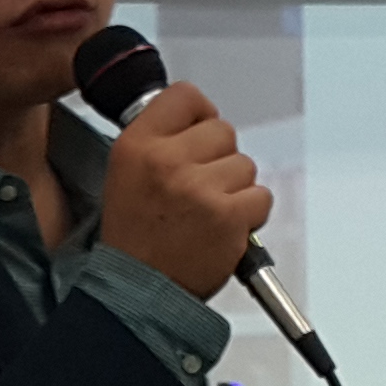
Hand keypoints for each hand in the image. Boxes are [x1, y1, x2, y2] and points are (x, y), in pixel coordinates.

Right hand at [103, 83, 271, 299]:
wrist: (139, 290)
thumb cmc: (136, 237)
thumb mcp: (125, 172)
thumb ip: (159, 139)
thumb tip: (199, 119)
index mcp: (138, 145)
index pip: (186, 96)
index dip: (199, 115)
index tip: (197, 135)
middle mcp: (167, 161)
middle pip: (223, 130)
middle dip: (218, 158)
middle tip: (198, 188)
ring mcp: (200, 189)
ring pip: (244, 165)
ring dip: (234, 188)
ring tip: (206, 212)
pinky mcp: (228, 216)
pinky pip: (260, 196)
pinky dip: (249, 213)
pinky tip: (223, 226)